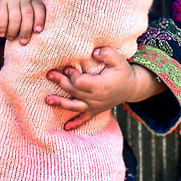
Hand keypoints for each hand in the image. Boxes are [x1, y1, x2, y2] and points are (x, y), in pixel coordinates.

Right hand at [0, 0, 45, 43]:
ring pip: (15, 17)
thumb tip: (36, 40)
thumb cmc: (10, 15)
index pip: (39, 8)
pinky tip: (1, 34)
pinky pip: (2, 17)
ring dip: (13, 31)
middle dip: (26, 30)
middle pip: (27, 14)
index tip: (38, 31)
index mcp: (31, 1)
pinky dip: (3, 27)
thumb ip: (29, 23)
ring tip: (10, 38)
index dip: (40, 19)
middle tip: (23, 42)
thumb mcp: (21, 17)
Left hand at [45, 47, 161, 129]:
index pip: (80, 82)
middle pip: (74, 92)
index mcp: (101, 85)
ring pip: (75, 106)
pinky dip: (75, 123)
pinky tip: (66, 127)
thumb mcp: (118, 60)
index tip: (68, 67)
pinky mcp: (95, 110)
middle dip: (61, 82)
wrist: (132, 87)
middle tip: (50, 74)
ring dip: (60, 102)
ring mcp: (95, 106)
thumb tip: (94, 53)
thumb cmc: (123, 72)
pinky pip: (84, 119)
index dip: (72, 75)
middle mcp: (96, 98)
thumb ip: (107, 54)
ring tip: (47, 99)